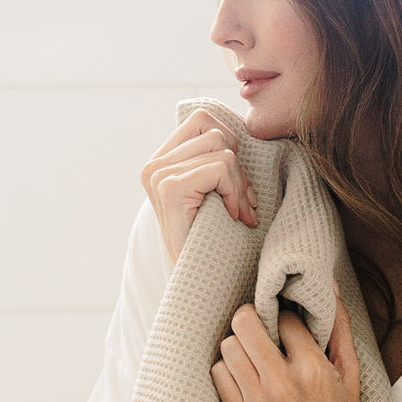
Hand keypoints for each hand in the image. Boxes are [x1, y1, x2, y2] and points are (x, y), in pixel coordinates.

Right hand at [140, 106, 259, 266]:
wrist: (199, 282)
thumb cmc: (214, 238)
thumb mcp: (213, 192)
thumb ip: (216, 160)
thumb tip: (247, 127)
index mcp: (160, 161)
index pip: (203, 120)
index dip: (230, 144)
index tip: (237, 183)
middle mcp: (153, 166)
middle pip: (214, 131)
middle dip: (238, 166)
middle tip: (243, 201)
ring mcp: (158, 175)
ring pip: (221, 148)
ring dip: (239, 183)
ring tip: (238, 212)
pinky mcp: (169, 188)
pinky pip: (220, 167)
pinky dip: (234, 193)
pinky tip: (232, 217)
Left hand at [210, 280, 363, 401]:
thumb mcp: (350, 374)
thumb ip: (340, 329)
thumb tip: (332, 288)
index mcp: (312, 369)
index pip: (285, 320)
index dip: (284, 317)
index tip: (285, 325)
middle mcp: (282, 384)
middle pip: (245, 325)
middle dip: (250, 317)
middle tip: (257, 324)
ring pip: (228, 347)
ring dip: (238, 344)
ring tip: (250, 352)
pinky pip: (218, 375)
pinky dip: (227, 369)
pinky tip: (242, 374)